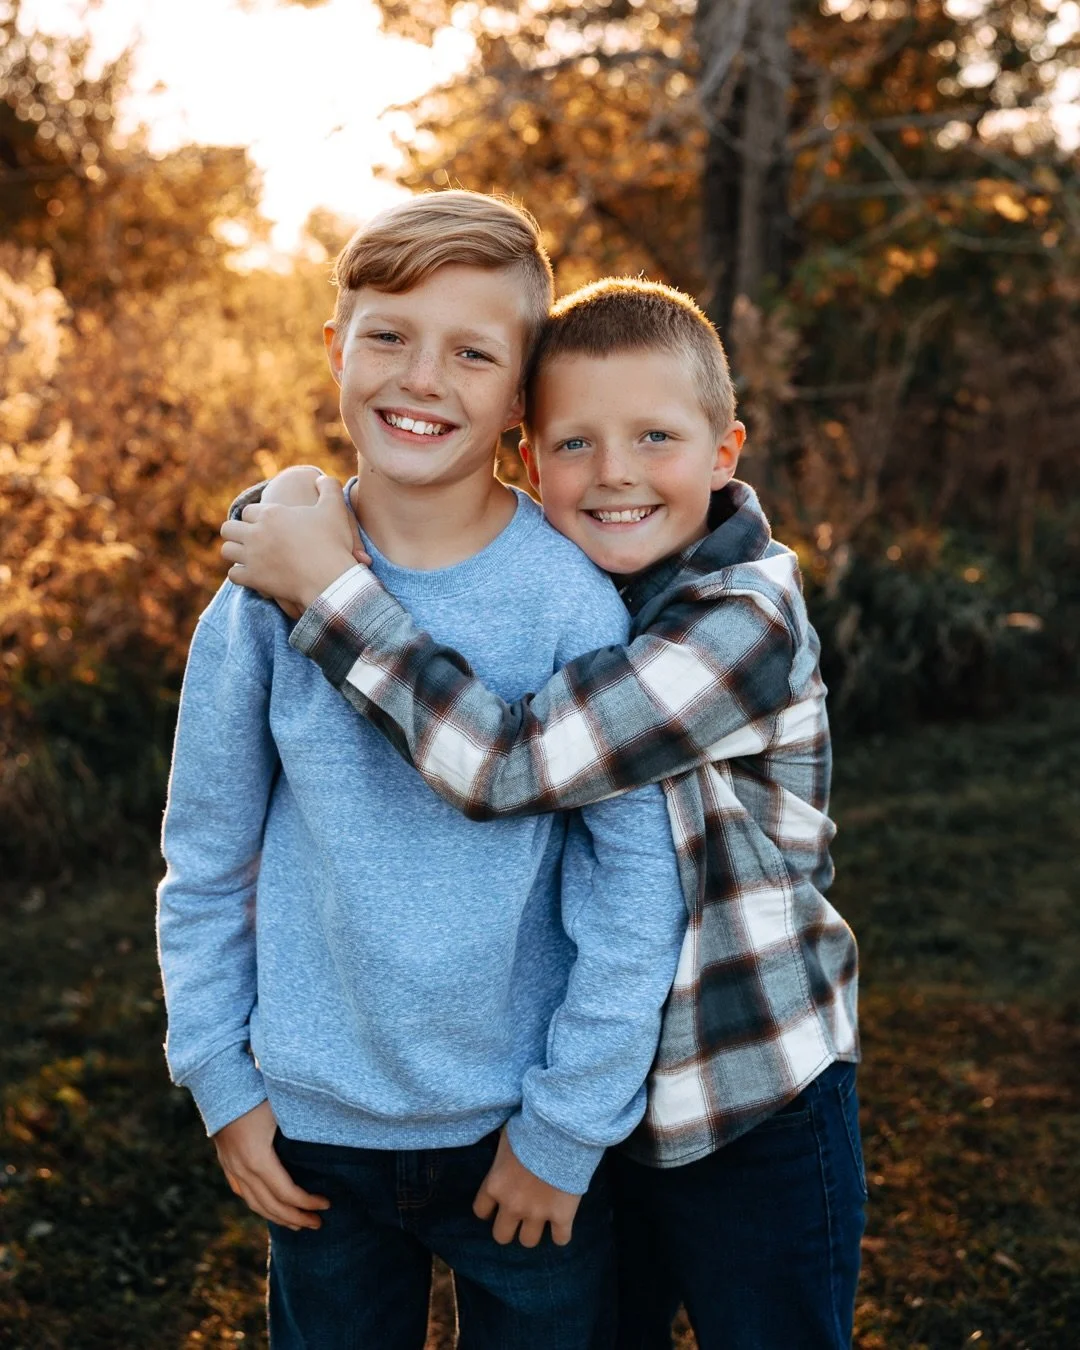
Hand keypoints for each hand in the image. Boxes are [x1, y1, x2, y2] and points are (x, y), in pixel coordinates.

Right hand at [213, 1100, 330, 1229]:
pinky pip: (242, 1191)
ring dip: (277, 1217)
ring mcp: (230, 1166)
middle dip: (296, 1217)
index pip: (286, 1193)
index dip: (307, 1203)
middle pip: (270, 1205)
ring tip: (297, 1224)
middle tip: (318, 1224)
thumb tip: (336, 1135)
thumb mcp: (283, 1107)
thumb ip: (303, 1128)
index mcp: (258, 1158)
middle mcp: (242, 1168)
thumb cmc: (257, 1089)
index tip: (327, 1205)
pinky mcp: (226, 1161)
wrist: (219, 1079)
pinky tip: (269, 1208)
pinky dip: (258, 1204)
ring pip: (254, 1203)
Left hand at [220, 475, 370, 613]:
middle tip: (250, 539)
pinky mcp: (254, 579)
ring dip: (235, 552)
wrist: (331, 579)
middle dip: (237, 532)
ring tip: (246, 556)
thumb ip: (329, 486)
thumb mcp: (335, 508)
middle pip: (229, 528)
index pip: (247, 511)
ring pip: (226, 550)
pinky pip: (233, 575)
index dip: (255, 517)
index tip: (264, 524)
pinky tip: (251, 575)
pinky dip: (240, 574)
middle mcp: (256, 533)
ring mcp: (252, 557)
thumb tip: (320, 478)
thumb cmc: (333, 542)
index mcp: (270, 514)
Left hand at [473, 1126, 581, 1247]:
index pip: (480, 1211)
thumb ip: (501, 1153)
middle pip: (502, 1236)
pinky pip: (561, 1239)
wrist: (562, 1131)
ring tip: (540, 1218)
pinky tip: (563, 1222)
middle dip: (509, 1226)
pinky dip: (562, 1233)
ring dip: (533, 1230)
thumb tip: (502, 1150)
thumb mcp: (507, 1136)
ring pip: (528, 1241)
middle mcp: (512, 1205)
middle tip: (519, 1214)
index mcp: (495, 1185)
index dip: (489, 1208)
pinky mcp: (563, 1216)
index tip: (497, 1202)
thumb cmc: (531, 1127)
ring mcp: (538, 1213)